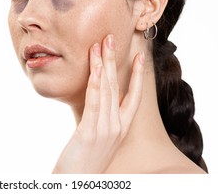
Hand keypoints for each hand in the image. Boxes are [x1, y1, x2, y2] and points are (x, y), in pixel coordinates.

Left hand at [52, 34, 144, 172]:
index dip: (137, 75)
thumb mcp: (99, 138)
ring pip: (107, 89)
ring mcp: (106, 129)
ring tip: (101, 44)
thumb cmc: (85, 161)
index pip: (134, 97)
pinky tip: (95, 66)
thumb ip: (102, 120)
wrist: (77, 182)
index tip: (140, 56)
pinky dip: (95, 81)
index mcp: (121, 128)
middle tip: (112, 38)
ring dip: (104, 64)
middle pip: (118, 87)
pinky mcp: (91, 132)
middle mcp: (117, 126)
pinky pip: (94, 101)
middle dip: (115, 60)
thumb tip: (98, 101)